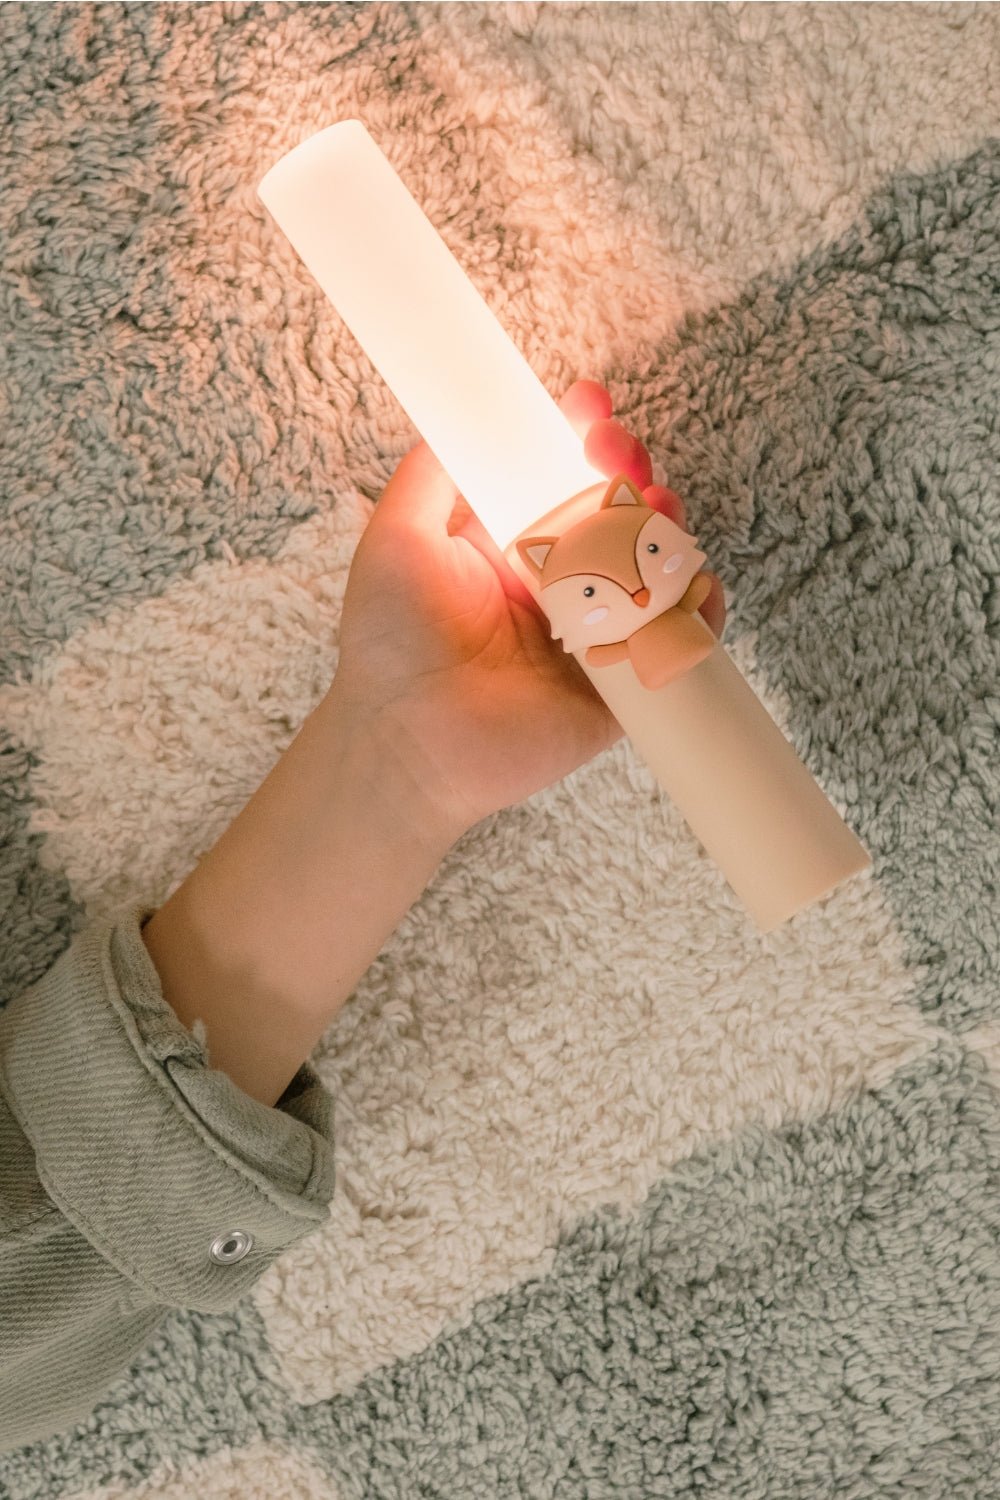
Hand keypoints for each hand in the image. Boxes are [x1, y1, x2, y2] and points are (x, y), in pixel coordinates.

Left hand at [330, 379, 726, 842]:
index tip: (588, 406)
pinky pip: (680, 636)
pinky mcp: (624, 682)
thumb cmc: (390, 644)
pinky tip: (689, 577)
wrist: (409, 739)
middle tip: (616, 453)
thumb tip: (462, 418)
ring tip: (651, 507)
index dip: (582, 434)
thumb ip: (431, 476)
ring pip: (657, 561)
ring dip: (666, 522)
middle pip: (619, 507)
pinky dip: (699, 603)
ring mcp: (596, 629)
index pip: (562, 475)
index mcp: (513, 544)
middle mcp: (560, 580)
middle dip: (629, 467)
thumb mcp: (396, 538)